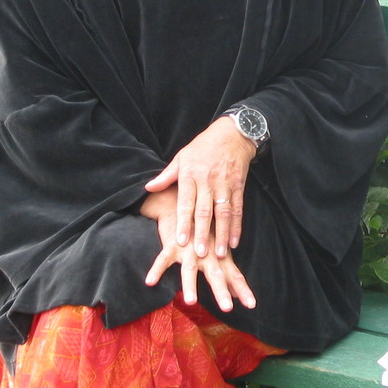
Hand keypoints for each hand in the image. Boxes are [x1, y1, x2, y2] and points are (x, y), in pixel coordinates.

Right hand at [140, 188, 255, 310]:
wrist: (184, 207)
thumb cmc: (204, 234)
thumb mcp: (218, 254)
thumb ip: (228, 276)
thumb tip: (239, 295)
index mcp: (220, 257)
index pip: (235, 276)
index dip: (243, 290)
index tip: (252, 305)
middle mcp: (207, 254)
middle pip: (216, 275)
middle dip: (221, 291)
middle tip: (227, 308)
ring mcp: (189, 250)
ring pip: (189, 269)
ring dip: (190, 285)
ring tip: (190, 302)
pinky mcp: (173, 245)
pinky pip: (163, 259)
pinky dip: (157, 269)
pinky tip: (150, 282)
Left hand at [145, 114, 256, 256]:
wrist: (232, 133)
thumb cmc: (203, 147)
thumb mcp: (181, 157)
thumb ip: (166, 175)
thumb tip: (148, 188)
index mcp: (191, 175)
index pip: (186, 203)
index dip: (184, 222)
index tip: (181, 241)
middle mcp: (208, 181)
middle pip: (205, 211)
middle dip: (202, 234)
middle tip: (200, 254)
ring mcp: (225, 184)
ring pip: (223, 213)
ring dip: (222, 234)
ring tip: (220, 254)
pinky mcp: (239, 186)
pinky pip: (238, 209)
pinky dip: (237, 226)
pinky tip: (235, 242)